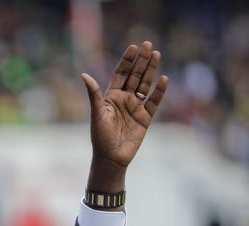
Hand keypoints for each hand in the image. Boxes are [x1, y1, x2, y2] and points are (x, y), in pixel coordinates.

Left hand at [82, 41, 168, 194]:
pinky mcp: (145, 118)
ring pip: (145, 85)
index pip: (121, 74)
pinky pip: (154, 102)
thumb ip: (94, 94)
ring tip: (157, 54)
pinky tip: (164, 79)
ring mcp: (136, 108)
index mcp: (111, 97)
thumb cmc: (100, 137)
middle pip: (135, 76)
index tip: (133, 47)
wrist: (111, 158)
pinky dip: (159, 91)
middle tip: (149, 44)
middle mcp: (124, 99)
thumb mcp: (97, 114)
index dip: (127, 60)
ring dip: (151, 70)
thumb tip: (84, 75)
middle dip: (142, 60)